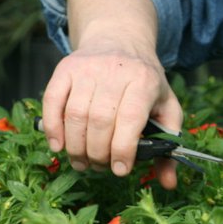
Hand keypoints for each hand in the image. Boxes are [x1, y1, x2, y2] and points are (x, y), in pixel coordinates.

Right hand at [42, 45, 182, 188]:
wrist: (120, 39)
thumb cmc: (145, 82)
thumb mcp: (166, 107)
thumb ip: (169, 145)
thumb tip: (170, 184)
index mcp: (144, 81)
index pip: (130, 117)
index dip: (123, 148)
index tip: (120, 169)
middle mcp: (115, 71)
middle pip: (100, 121)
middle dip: (97, 153)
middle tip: (99, 167)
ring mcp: (87, 68)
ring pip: (76, 115)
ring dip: (76, 147)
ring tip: (82, 162)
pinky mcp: (65, 68)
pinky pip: (52, 101)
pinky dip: (53, 128)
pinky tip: (58, 146)